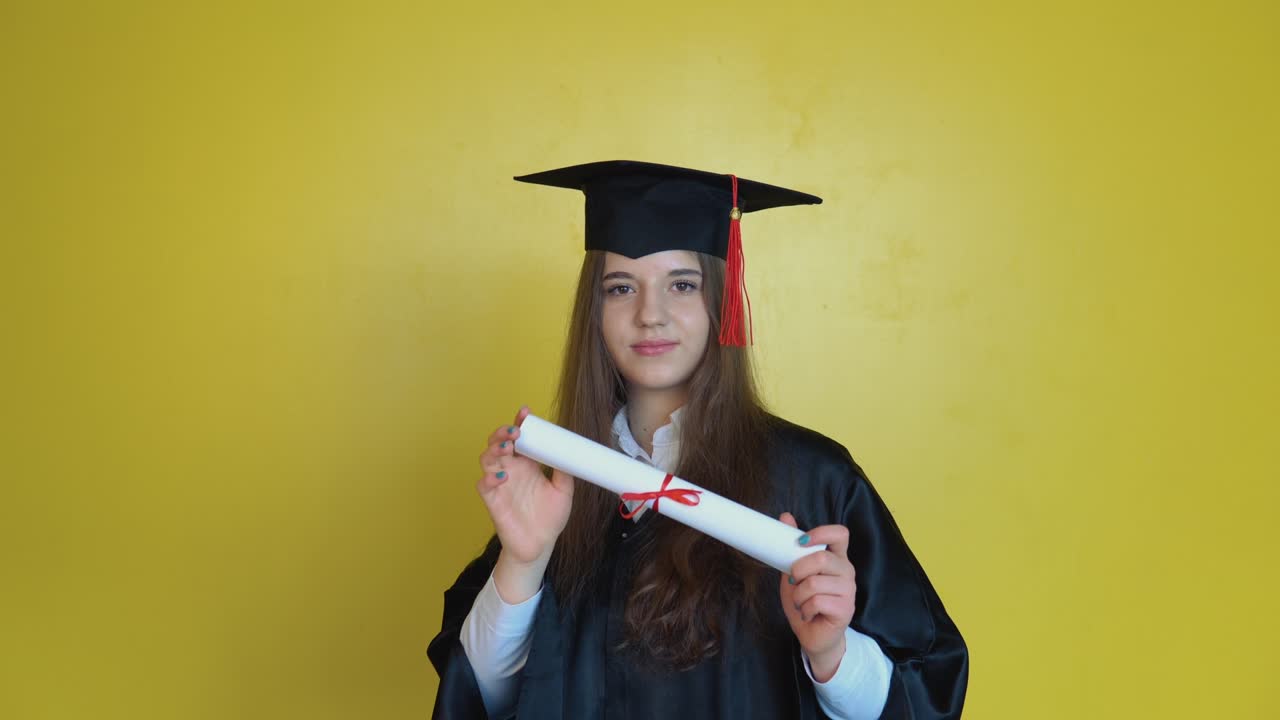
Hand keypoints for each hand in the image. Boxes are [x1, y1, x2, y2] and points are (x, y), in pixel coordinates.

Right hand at [476, 406, 573, 567]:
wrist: (541, 545)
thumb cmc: (550, 517)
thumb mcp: (564, 491)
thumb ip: (565, 471)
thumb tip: (570, 451)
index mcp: (527, 464)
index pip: (520, 438)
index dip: (519, 423)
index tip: (525, 413)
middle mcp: (511, 470)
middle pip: (498, 443)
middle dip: (503, 433)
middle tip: (515, 431)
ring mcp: (500, 484)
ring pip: (487, 458)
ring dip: (493, 449)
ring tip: (506, 448)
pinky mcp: (493, 501)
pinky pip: (483, 485)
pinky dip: (489, 478)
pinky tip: (501, 476)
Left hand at [778, 511, 856, 682]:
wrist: (812, 635)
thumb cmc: (805, 602)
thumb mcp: (793, 572)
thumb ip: (791, 548)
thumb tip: (785, 516)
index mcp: (836, 558)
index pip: (840, 534)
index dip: (821, 532)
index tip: (800, 541)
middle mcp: (846, 571)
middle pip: (821, 558)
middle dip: (798, 571)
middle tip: (793, 582)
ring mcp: (849, 591)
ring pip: (814, 583)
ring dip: (798, 595)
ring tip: (801, 602)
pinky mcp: (846, 609)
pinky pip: (817, 602)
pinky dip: (804, 609)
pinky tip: (808, 613)